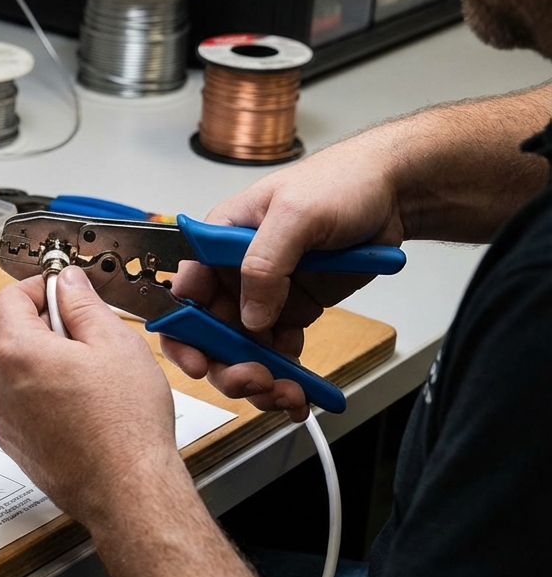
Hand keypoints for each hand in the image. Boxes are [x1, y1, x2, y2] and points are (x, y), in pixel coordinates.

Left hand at [0, 267, 183, 525]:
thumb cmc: (125, 426)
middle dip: (37, 321)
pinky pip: (16, 400)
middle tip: (80, 328)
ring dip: (37, 357)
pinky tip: (76, 400)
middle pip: (2, 332)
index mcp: (15, 352)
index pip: (7, 298)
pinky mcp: (13, 441)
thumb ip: (83, 303)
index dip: (37, 287)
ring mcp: (1, 418)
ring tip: (84, 369)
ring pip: (8, 368)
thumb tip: (68, 283)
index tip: (62, 290)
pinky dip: (37, 390)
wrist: (126, 490)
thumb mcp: (114, 343)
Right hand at [161, 137, 405, 420]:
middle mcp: (232, 274)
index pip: (184, 292)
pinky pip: (278, 352)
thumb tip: (249, 316)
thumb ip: (264, 263)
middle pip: (209, 333)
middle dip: (226, 365)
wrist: (393, 192)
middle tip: (254, 381)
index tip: (198, 361)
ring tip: (286, 395)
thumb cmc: (341, 182)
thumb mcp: (296, 213)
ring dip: (259, 379)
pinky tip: (301, 392)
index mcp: (217, 243)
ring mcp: (263, 296)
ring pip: (242, 351)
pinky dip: (286, 376)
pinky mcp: (292, 311)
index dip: (183, 331)